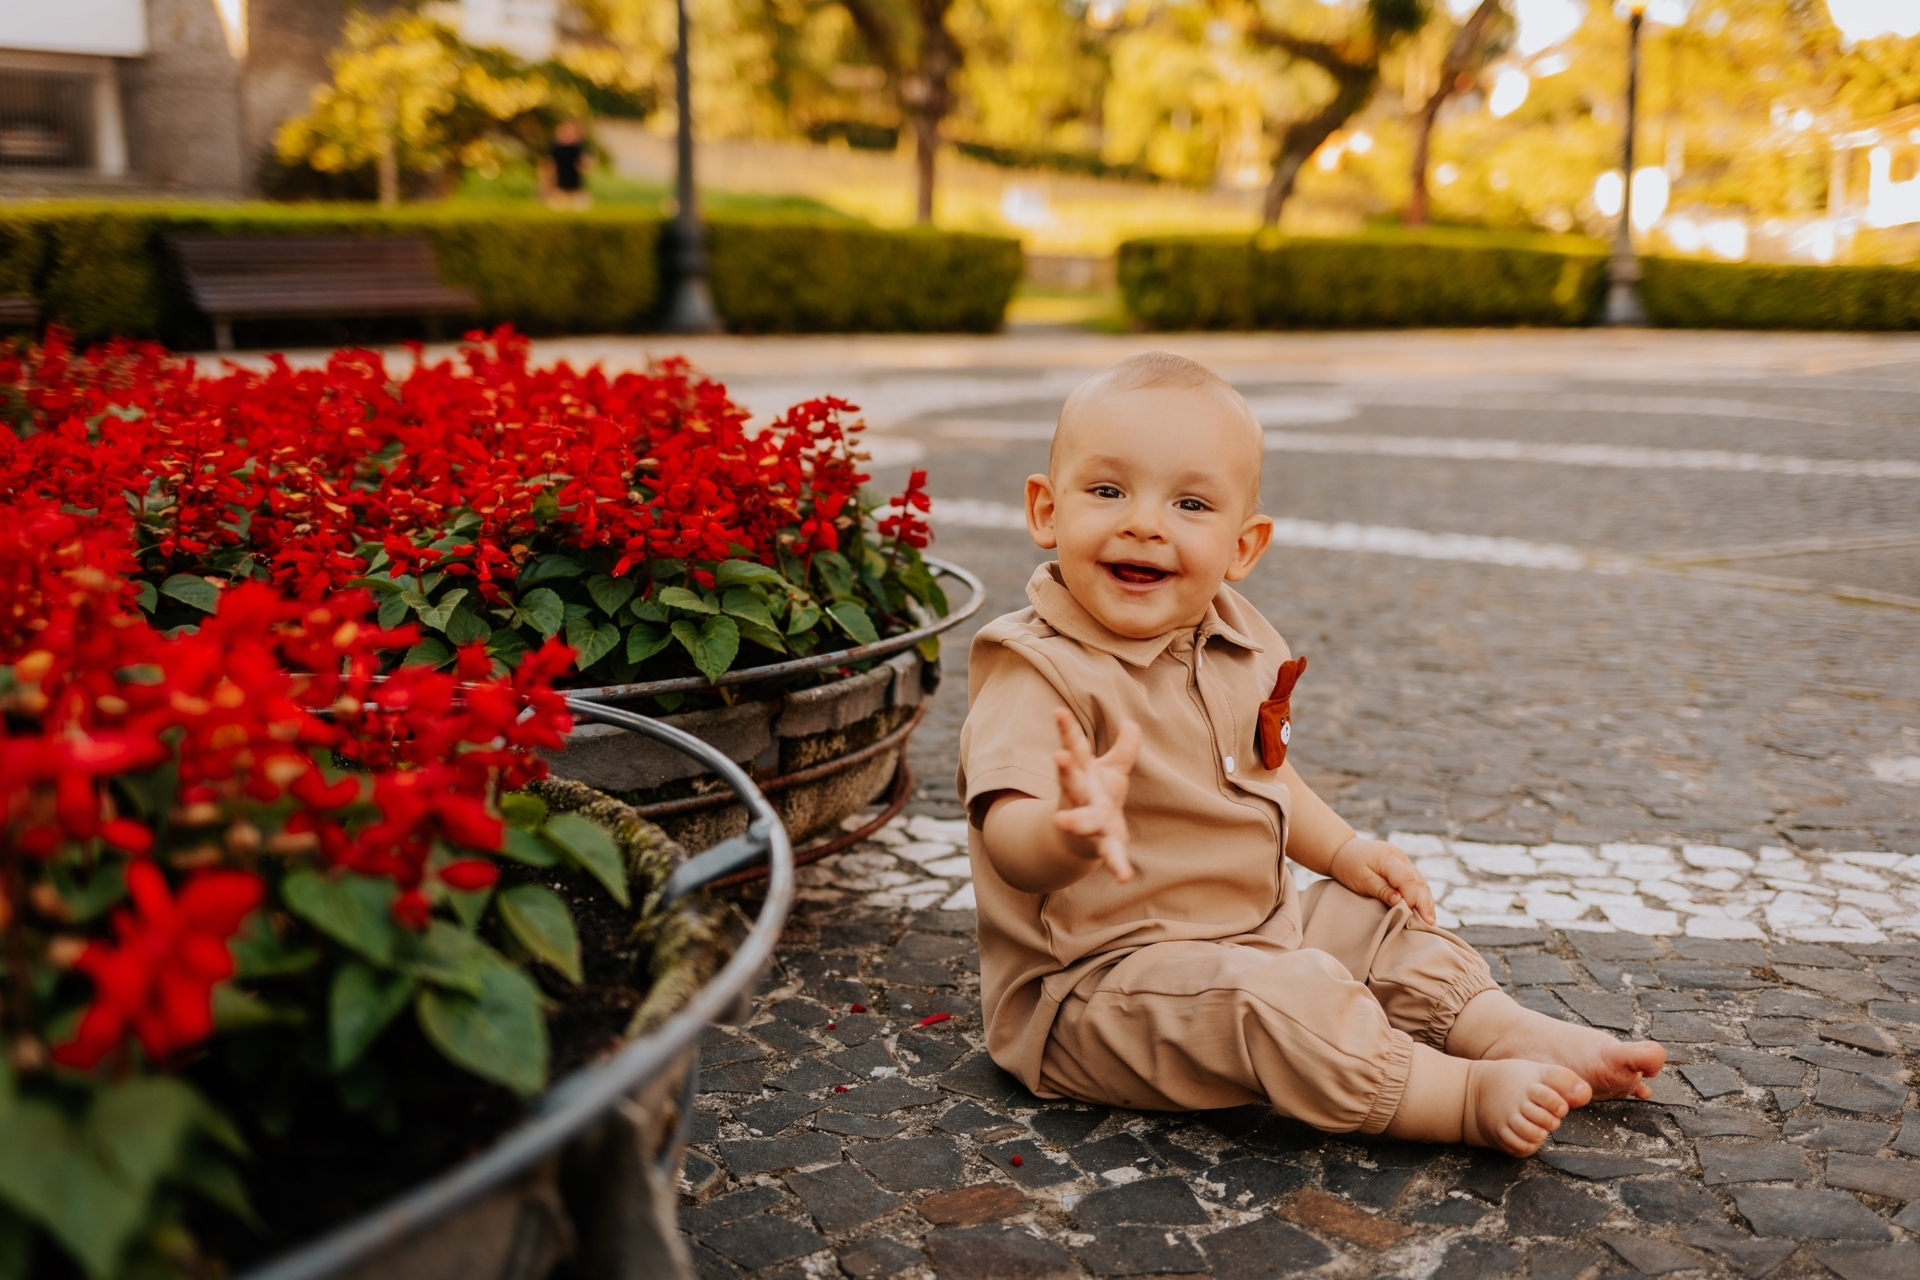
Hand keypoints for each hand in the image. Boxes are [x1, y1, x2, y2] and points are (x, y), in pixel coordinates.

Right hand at [1051, 708, 1140, 883]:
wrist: (1076, 841)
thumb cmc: (1095, 798)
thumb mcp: (1110, 772)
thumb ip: (1123, 750)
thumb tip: (1132, 724)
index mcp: (1082, 776)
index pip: (1074, 748)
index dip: (1066, 729)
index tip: (1058, 711)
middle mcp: (1081, 797)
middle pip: (1072, 782)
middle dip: (1066, 771)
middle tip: (1058, 756)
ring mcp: (1089, 822)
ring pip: (1082, 819)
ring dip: (1074, 820)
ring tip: (1062, 821)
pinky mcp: (1102, 844)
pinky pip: (1111, 854)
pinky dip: (1117, 865)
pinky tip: (1125, 877)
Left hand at [1330, 838, 1435, 923]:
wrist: (1342, 850)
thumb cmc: (1348, 865)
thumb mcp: (1361, 879)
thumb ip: (1381, 889)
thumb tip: (1400, 901)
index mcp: (1389, 857)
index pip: (1407, 878)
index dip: (1411, 897)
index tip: (1410, 913)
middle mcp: (1401, 858)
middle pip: (1418, 881)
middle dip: (1425, 902)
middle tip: (1430, 922)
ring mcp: (1404, 862)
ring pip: (1421, 882)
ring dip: (1426, 901)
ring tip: (1431, 920)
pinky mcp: (1403, 868)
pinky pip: (1417, 882)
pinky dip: (1422, 896)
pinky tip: (1425, 910)